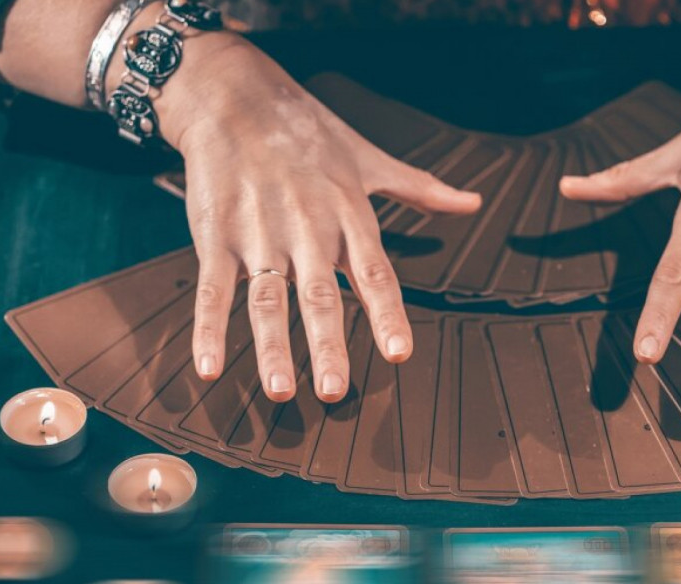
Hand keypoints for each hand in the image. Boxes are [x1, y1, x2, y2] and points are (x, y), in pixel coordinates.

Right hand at [160, 38, 479, 402]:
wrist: (233, 95)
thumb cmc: (307, 131)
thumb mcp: (369, 158)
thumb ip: (420, 190)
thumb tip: (472, 202)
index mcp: (349, 214)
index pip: (375, 272)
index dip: (387, 315)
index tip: (398, 354)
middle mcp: (307, 228)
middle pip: (320, 294)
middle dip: (327, 344)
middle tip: (334, 390)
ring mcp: (259, 233)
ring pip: (267, 298)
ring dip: (272, 346)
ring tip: (281, 390)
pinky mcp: (216, 234)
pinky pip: (213, 288)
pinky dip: (208, 328)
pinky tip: (210, 366)